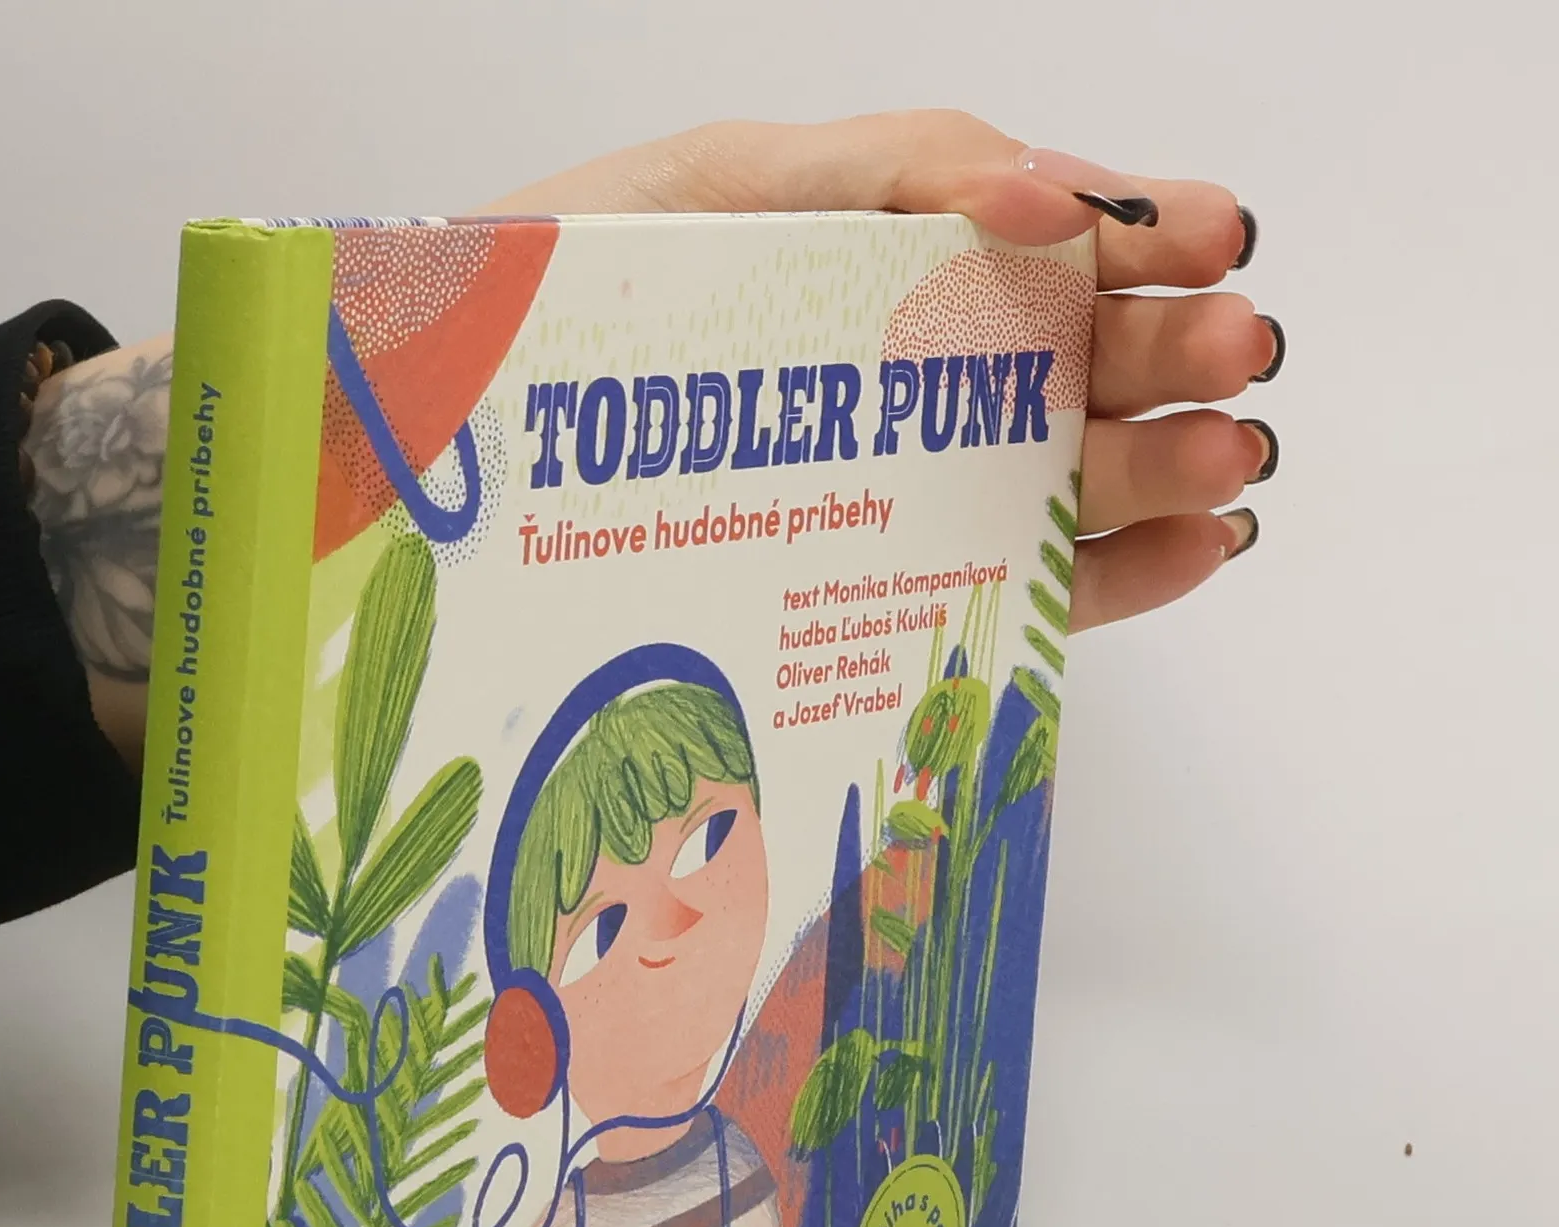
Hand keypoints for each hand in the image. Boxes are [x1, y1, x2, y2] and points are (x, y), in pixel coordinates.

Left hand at [482, 111, 1278, 633]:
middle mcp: (899, 378)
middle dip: (1165, 353)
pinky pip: (1009, 587)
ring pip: (1054, 479)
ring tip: (1225, 461)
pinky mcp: (870, 596)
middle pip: (1064, 365)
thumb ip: (891, 171)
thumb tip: (1046, 199)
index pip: (1036, 245)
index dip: (1138, 233)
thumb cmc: (574, 293)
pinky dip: (1105, 576)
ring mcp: (892, 490)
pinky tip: (1182, 551)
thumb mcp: (723, 189)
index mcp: (876, 260)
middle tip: (1236, 351)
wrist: (450, 444)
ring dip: (1154, 468)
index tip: (1217, 235)